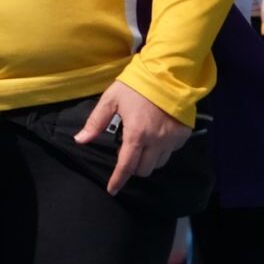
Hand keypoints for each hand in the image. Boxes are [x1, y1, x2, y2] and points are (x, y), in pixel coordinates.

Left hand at [74, 81, 191, 194]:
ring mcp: (172, 140)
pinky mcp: (183, 136)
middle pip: (144, 170)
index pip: (126, 166)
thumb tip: (80, 140)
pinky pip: (171, 152)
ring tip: (141, 143)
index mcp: (136, 134)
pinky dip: (161, 150)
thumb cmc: (136, 85)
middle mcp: (156, 142)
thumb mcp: (111, 100)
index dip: (118, 180)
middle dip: (133, 167)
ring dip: (148, 160)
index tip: (112, 189)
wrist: (169, 73)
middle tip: (126, 151)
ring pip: (158, 163)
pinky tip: (155, 136)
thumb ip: (96, 122)